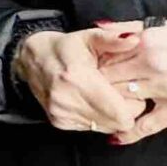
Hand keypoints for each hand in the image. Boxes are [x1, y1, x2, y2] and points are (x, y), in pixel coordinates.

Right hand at [15, 25, 148, 135]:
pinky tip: (92, 102)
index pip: (120, 112)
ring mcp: (61, 113)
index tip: (133, 92)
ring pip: (105, 128)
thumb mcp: (89, 36)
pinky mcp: (58, 121)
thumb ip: (113, 39)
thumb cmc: (64, 47)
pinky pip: (91, 128)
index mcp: (77, 77)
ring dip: (111, 115)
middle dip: (126, 111)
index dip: (135, 105)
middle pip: (116, 123)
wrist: (32, 58)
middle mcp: (66, 99)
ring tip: (106, 96)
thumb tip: (134, 39)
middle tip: (122, 93)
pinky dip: (97, 118)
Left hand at [91, 18, 166, 145]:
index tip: (85, 69)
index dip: (92, 64)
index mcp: (148, 41)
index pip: (105, 55)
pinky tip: (114, 136)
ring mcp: (165, 90)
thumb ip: (130, 27)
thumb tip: (98, 25)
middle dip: (95, 86)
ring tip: (98, 108)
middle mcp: (153, 65)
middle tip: (85, 91)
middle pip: (108, 80)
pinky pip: (145, 126)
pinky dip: (127, 133)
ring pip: (121, 101)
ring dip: (109, 106)